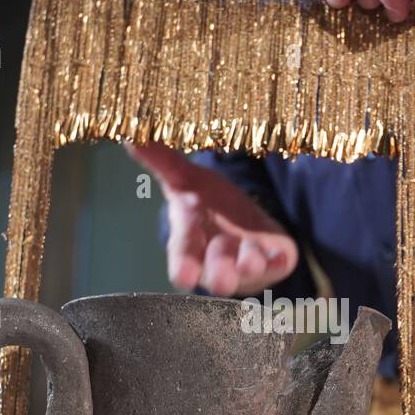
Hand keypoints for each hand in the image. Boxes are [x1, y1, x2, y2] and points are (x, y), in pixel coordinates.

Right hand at [126, 143, 298, 296]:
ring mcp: (246, 263)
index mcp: (192, 241)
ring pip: (249, 268)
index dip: (183, 268)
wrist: (242, 223)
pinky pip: (280, 263)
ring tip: (252, 260)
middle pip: (217, 271)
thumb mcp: (186, 180)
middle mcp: (218, 260)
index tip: (184, 277)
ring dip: (250, 264)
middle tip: (222, 279)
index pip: (183, 258)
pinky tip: (285, 256)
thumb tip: (130, 135)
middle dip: (219, 272)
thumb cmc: (207, 205)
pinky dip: (281, 260)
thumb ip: (161, 161)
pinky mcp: (274, 260)